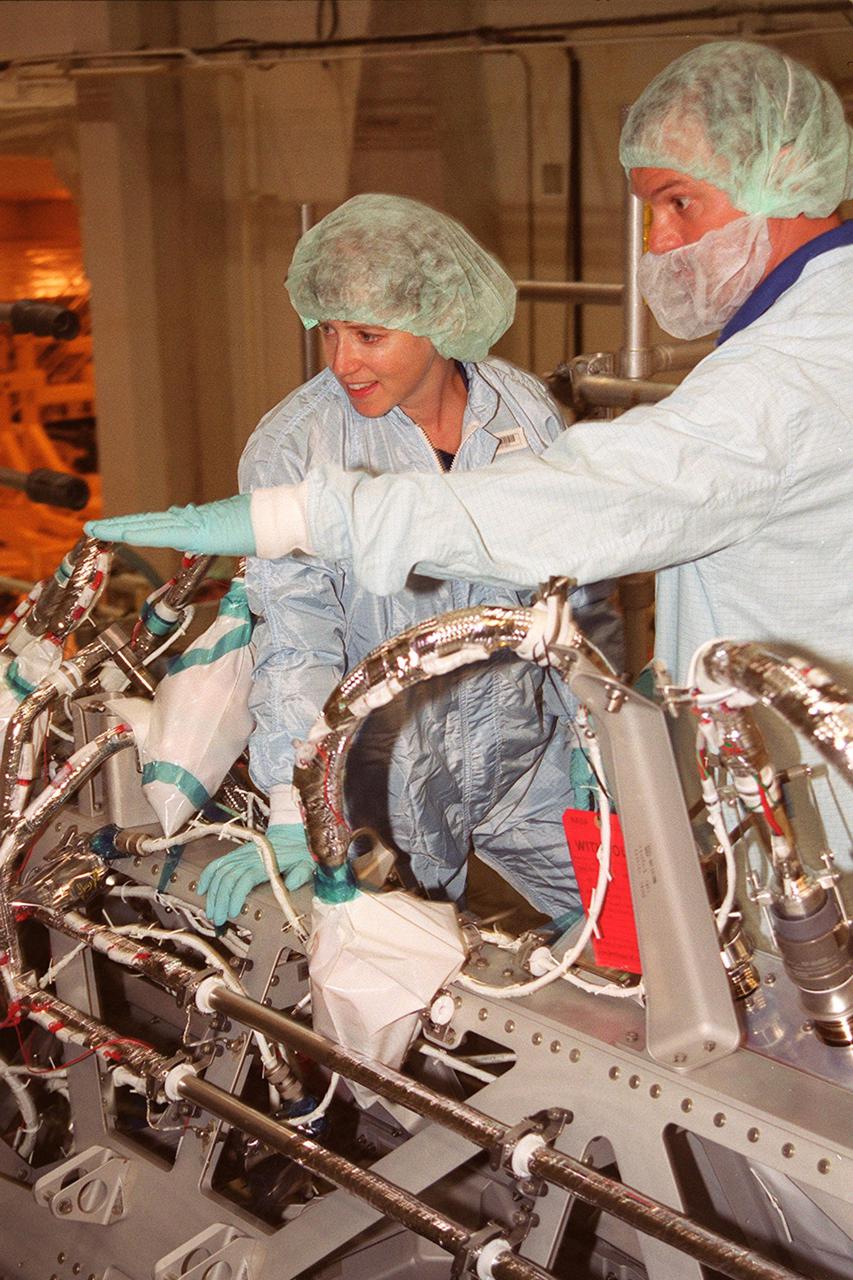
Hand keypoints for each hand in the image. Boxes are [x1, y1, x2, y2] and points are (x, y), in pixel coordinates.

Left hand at [85, 494, 255, 555]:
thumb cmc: (263, 529)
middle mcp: (191, 520)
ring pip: (149, 525)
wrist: (278, 519)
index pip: (159, 524)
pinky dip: (141, 534)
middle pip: (147, 522)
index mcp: (197, 522)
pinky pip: (163, 534)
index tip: (118, 528)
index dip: (136, 526)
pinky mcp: (198, 532)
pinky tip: (123, 535)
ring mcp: (193, 524)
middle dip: (118, 525)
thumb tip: (193, 539)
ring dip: (120, 528)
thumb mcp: (231, 535)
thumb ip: (209, 536)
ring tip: (96, 530)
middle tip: (91, 527)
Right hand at [198, 824, 313, 924]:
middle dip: (219, 901)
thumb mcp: (305, 863)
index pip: (244, 880)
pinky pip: (217, 863)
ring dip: (212, 893)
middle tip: (218, 919)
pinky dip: (207, 876)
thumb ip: (299, 874)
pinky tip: (202, 889)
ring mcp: (241, 855)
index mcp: (264, 861)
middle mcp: (249, 857)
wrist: (292, 834)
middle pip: (227, 878)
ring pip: (219, 872)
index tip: (233, 913)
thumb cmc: (298, 851)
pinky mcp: (236, 854)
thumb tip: (292, 884)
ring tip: (211, 911)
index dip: (236, 897)